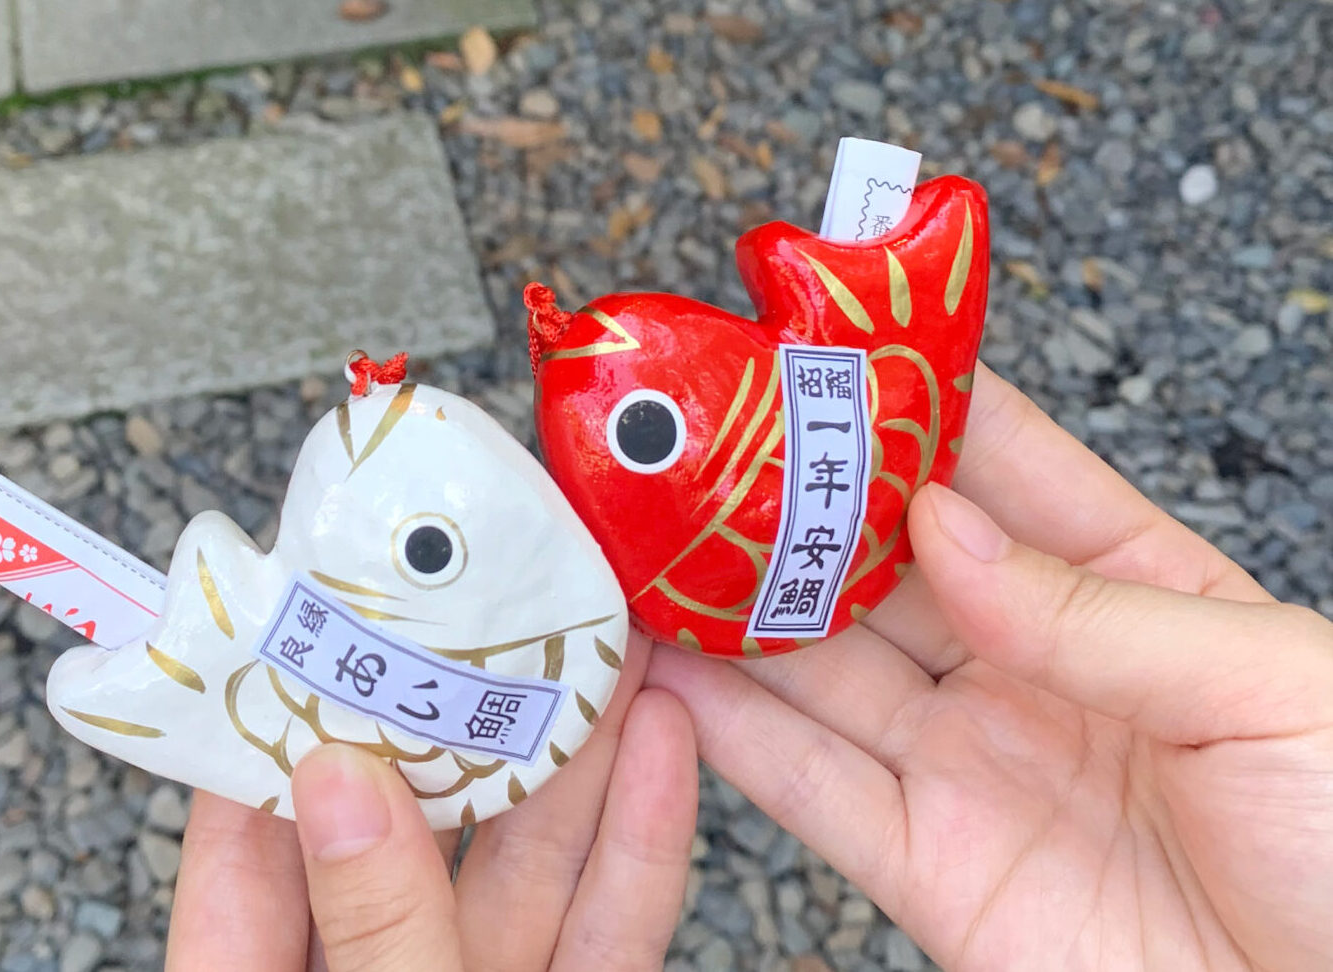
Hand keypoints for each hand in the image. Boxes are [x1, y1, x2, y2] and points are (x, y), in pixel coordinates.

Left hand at [165, 634, 697, 971]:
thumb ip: (371, 930)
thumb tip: (339, 781)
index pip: (252, 841)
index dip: (287, 722)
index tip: (328, 615)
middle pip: (417, 827)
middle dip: (470, 709)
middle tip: (505, 599)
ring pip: (531, 865)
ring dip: (579, 752)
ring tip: (612, 639)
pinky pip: (611, 929)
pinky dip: (643, 841)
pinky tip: (667, 746)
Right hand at [648, 365, 1332, 970]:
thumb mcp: (1266, 686)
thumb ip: (1092, 608)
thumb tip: (942, 525)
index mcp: (1131, 590)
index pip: (999, 469)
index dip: (912, 405)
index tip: (825, 349)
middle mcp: (1029, 663)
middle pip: (884, 562)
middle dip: (794, 499)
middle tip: (702, 442)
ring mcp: (971, 761)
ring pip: (824, 664)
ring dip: (739, 603)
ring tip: (656, 539)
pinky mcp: (929, 863)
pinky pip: (811, 785)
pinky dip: (729, 728)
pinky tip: (669, 669)